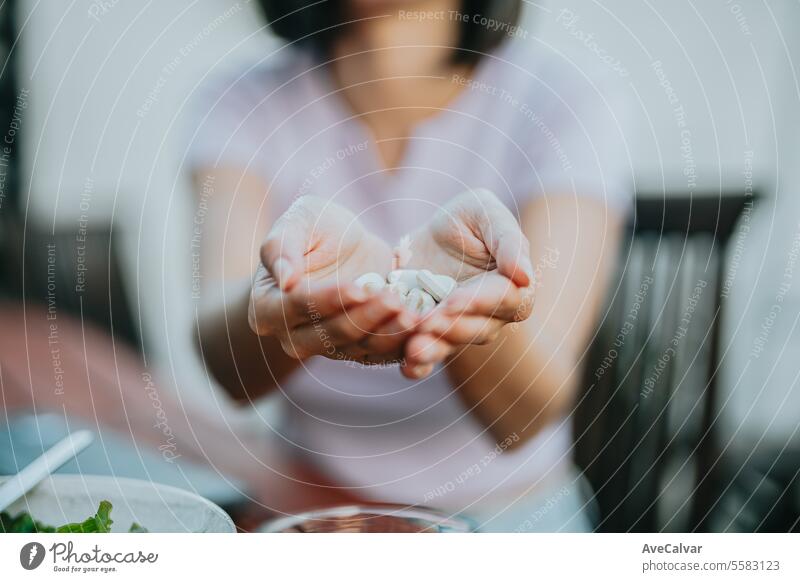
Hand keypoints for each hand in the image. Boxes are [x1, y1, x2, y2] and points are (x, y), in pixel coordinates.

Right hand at [248, 196, 418, 363]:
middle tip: (394, 300)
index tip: (359, 287)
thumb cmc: (315, 228)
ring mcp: (327, 348)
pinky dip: (403, 343)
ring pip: (358, 347)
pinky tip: (422, 326)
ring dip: (387, 333)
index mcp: (266, 308)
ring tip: (412, 314)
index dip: (329, 299)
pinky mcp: (358, 351)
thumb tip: (284, 277)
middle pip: (329, 334)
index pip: (297, 307)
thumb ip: (282, 245)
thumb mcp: (299, 221)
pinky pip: (380, 354)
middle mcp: (292, 336)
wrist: (345, 246)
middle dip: (364, 318)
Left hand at [400, 189, 534, 360]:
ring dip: (434, 348)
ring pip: (453, 345)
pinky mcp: (433, 337)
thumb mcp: (485, 213)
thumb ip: (508, 240)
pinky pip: (430, 357)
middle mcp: (490, 315)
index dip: (479, 301)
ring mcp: (461, 329)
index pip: (505, 299)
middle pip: (478, 328)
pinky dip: (419, 366)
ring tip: (414, 348)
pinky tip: (406, 367)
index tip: (453, 300)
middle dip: (452, 327)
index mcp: (512, 286)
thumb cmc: (466, 219)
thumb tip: (526, 277)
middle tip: (428, 322)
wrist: (425, 237)